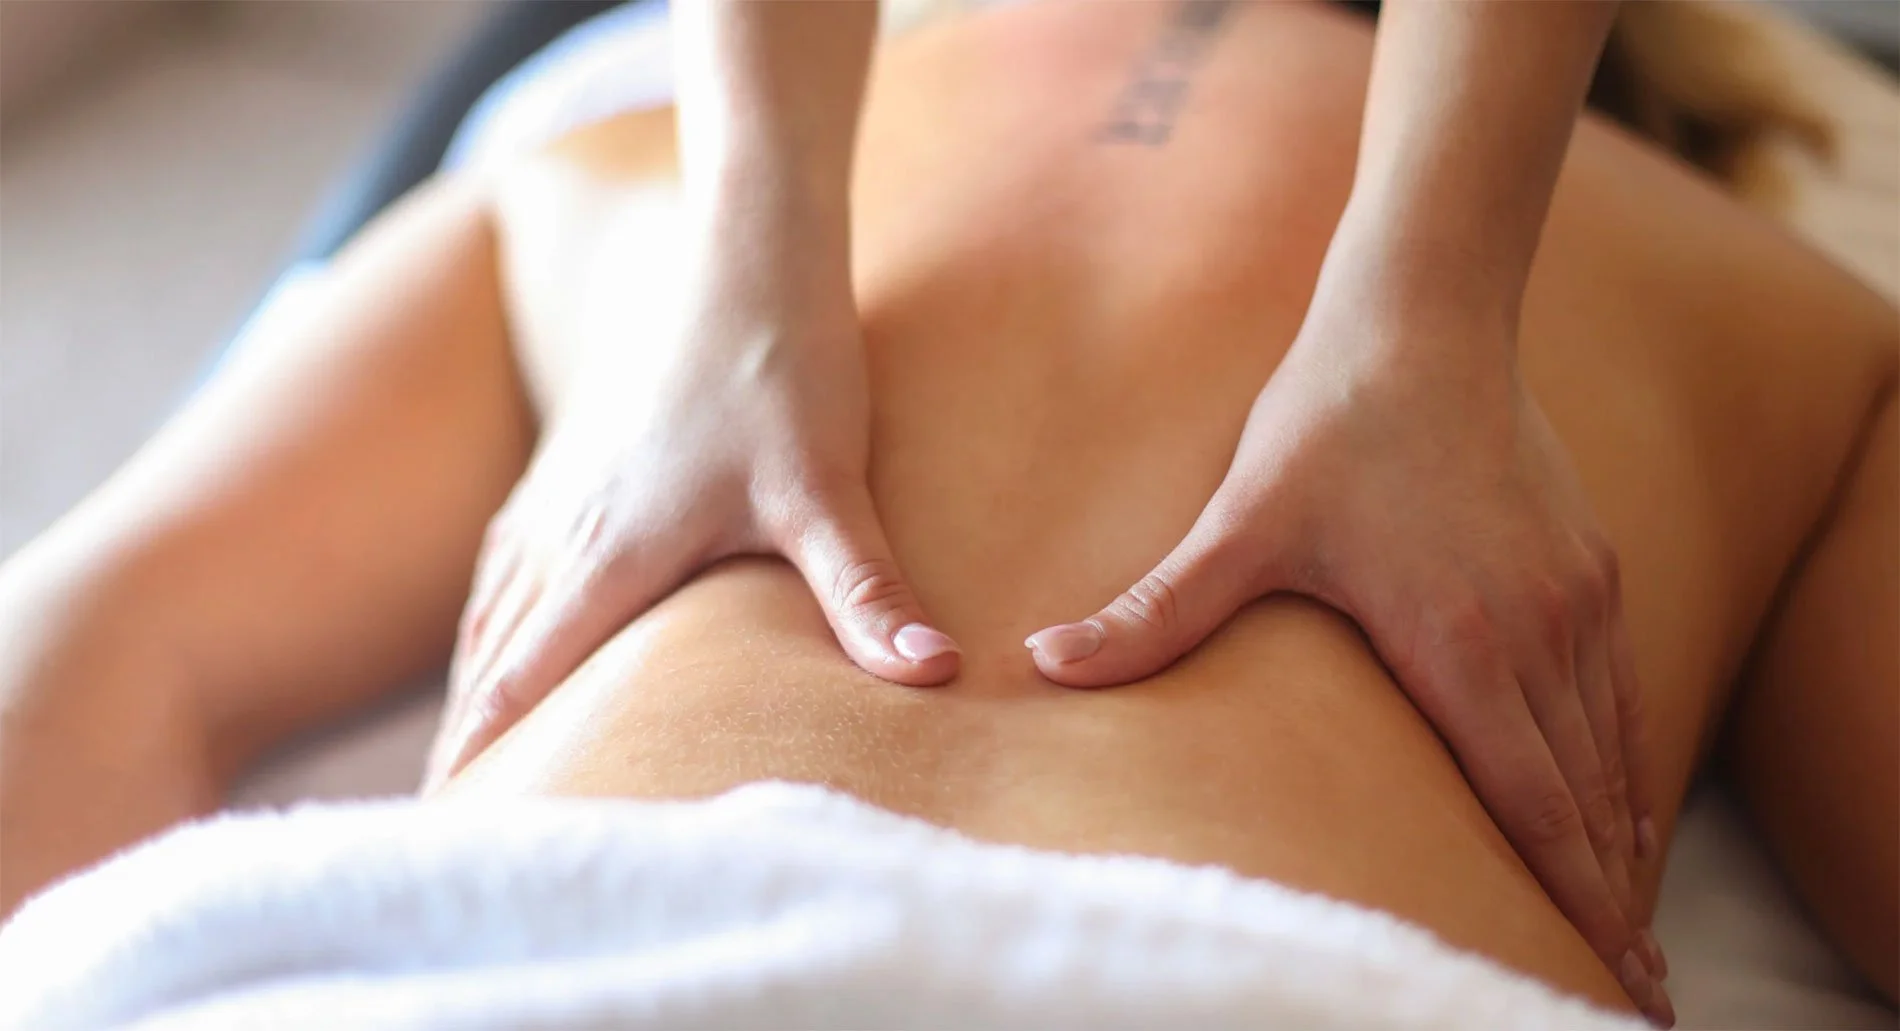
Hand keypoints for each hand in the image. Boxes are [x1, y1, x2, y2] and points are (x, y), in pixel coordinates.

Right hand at [423, 232, 959, 788]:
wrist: (750, 262)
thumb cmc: (784, 373)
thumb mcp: (829, 492)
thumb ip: (866, 591)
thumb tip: (931, 675)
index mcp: (610, 556)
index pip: (523, 682)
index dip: (483, 759)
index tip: (445, 827)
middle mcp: (567, 531)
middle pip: (495, 658)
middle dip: (470, 741)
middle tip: (449, 822)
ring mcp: (564, 492)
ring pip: (495, 608)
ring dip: (479, 681)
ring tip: (467, 753)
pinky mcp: (580, 461)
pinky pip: (510, 559)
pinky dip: (495, 615)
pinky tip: (501, 629)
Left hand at [1023, 294, 1669, 1018]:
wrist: (1423, 316)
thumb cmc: (1329, 421)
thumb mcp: (1239, 522)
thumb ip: (1156, 611)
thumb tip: (1044, 664)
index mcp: (1460, 642)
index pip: (1530, 804)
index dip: (1565, 898)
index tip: (1604, 975)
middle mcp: (1540, 631)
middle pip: (1586, 800)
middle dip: (1608, 902)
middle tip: (1631, 992)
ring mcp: (1578, 597)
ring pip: (1613, 752)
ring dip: (1622, 842)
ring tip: (1628, 925)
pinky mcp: (1592, 565)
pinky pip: (1622, 692)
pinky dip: (1627, 765)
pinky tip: (1620, 804)